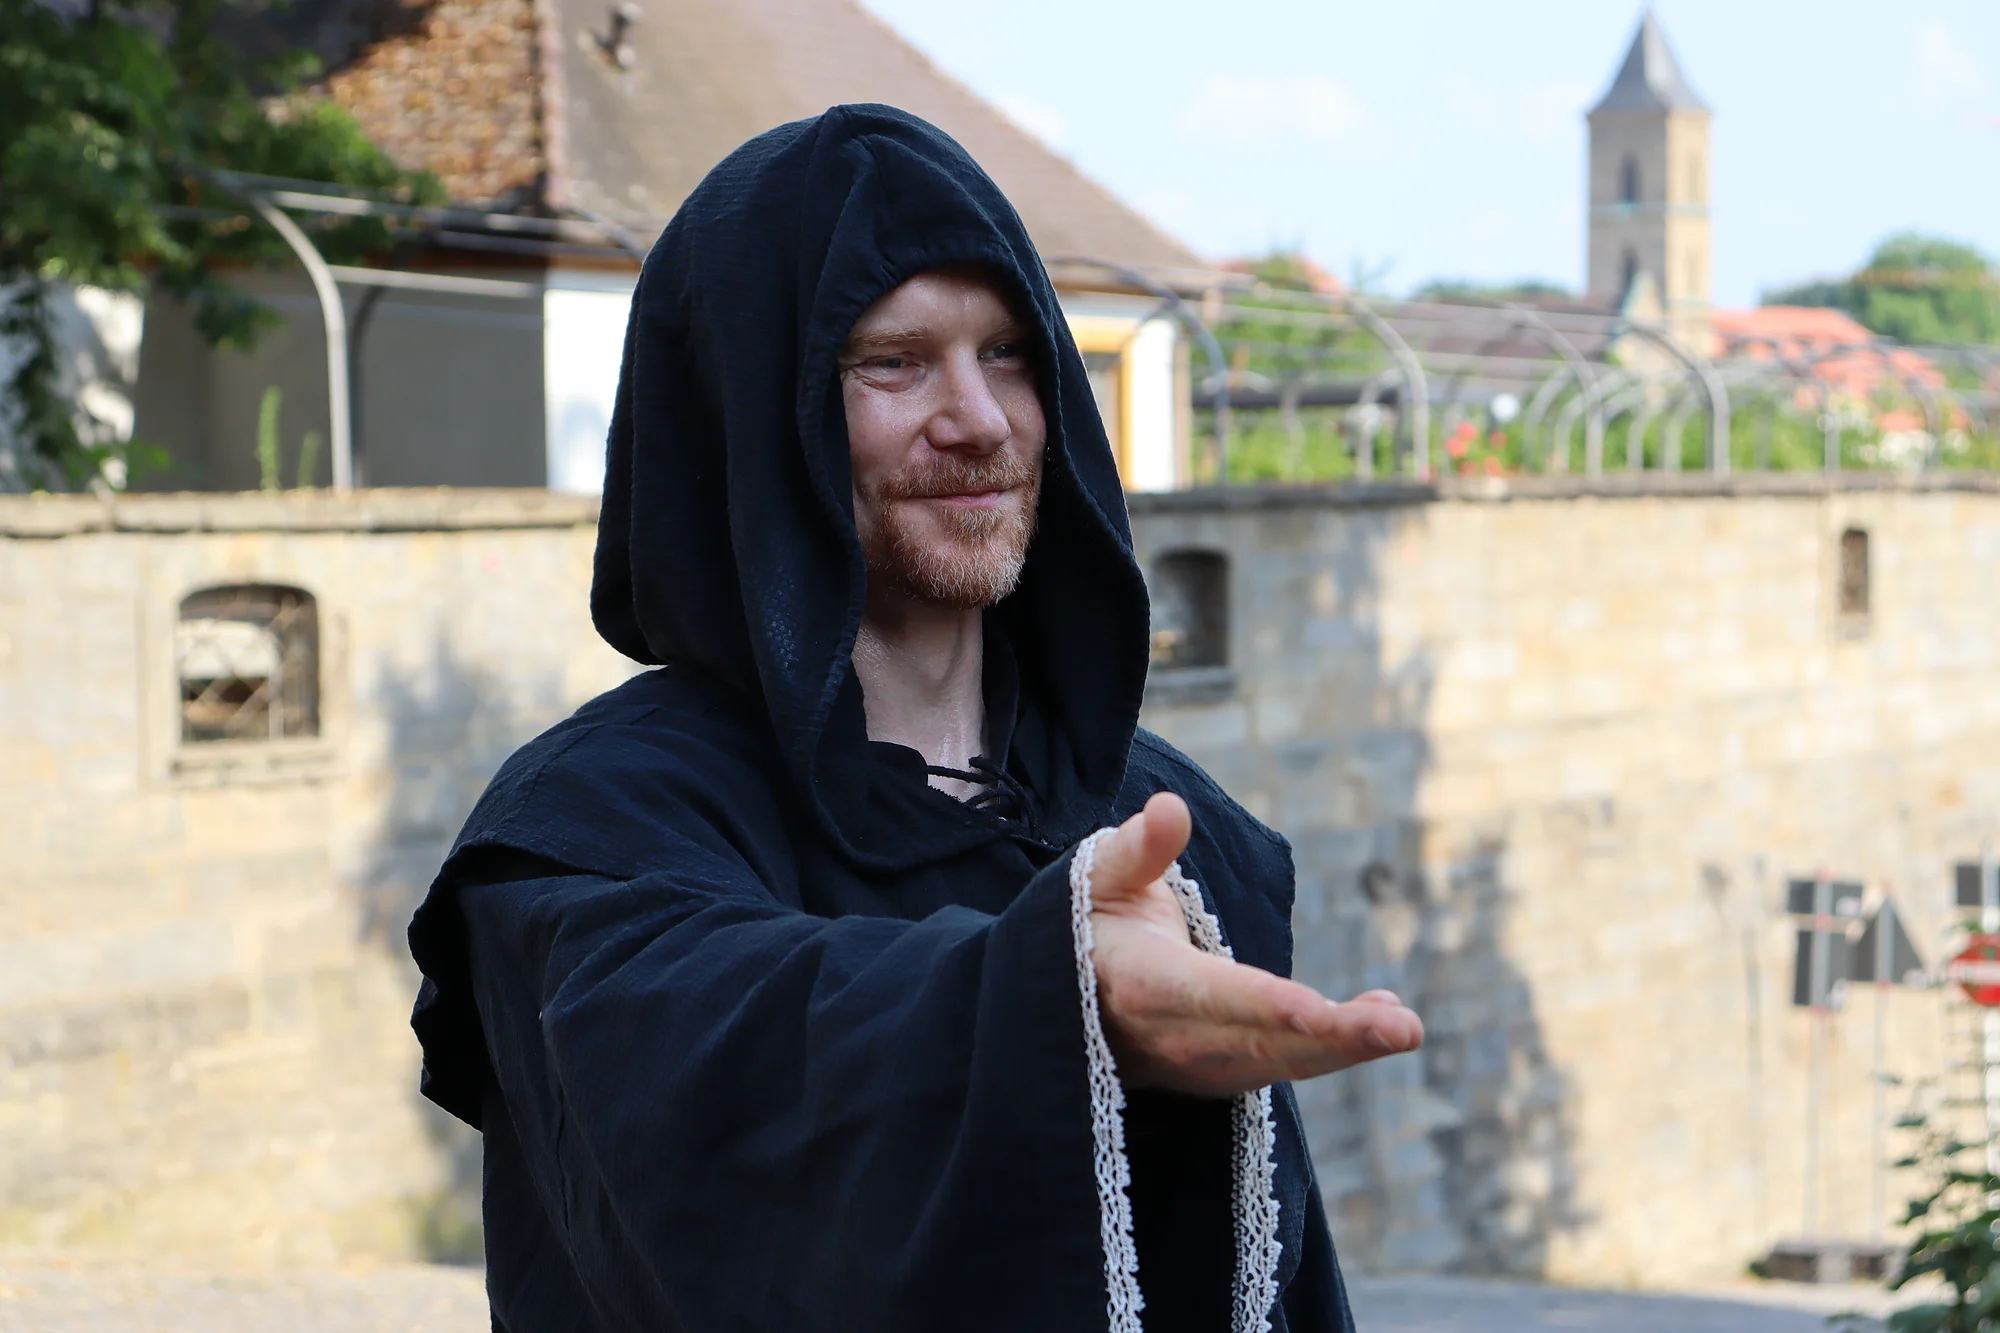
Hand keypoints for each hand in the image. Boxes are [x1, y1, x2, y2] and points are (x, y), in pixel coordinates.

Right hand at [1087, 791, 1423, 1097]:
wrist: (1066, 998)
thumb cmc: (1089, 923)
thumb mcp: (1099, 878)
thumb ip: (1138, 848)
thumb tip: (1173, 808)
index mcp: (1144, 984)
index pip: (1213, 998)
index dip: (1267, 1006)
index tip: (1319, 1011)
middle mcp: (1176, 1037)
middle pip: (1263, 1042)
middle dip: (1335, 1039)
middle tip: (1404, 1028)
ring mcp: (1201, 1066)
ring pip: (1283, 1062)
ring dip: (1347, 1048)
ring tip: (1405, 1027)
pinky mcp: (1224, 1074)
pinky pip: (1287, 1063)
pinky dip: (1336, 1047)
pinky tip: (1385, 1020)